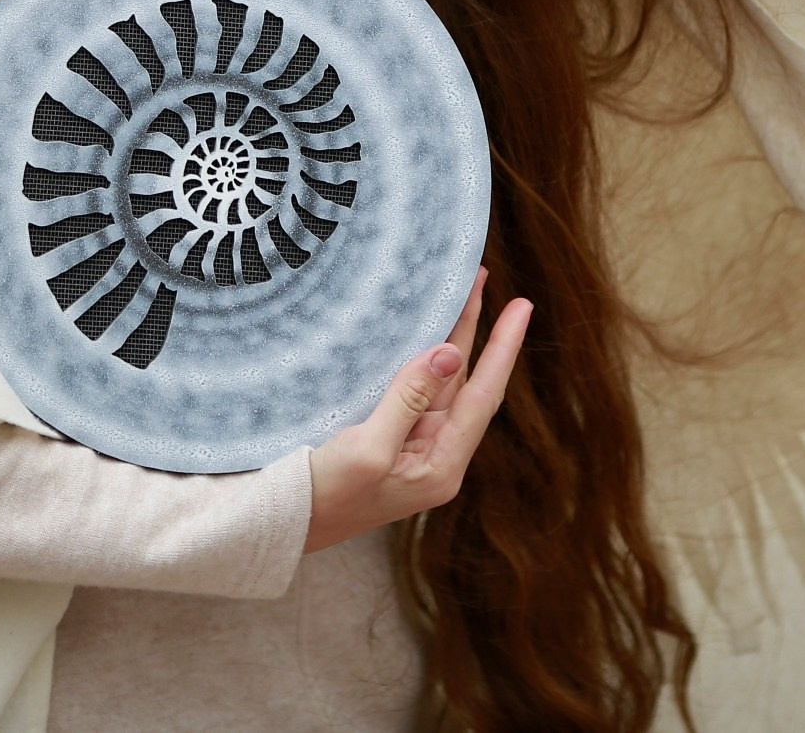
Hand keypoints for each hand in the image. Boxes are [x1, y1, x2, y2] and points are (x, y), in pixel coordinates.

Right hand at [303, 269, 531, 553]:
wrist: (281, 527)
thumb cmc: (324, 497)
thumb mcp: (368, 449)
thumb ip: (409, 399)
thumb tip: (448, 354)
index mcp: (442, 466)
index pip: (483, 395)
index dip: (503, 347)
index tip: (523, 305)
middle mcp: (435, 455)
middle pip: (464, 382)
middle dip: (476, 330)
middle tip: (479, 276)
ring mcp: (412, 448)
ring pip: (440, 381)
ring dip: (449, 337)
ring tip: (457, 291)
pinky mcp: (387, 440)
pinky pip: (413, 390)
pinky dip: (420, 356)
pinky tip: (420, 331)